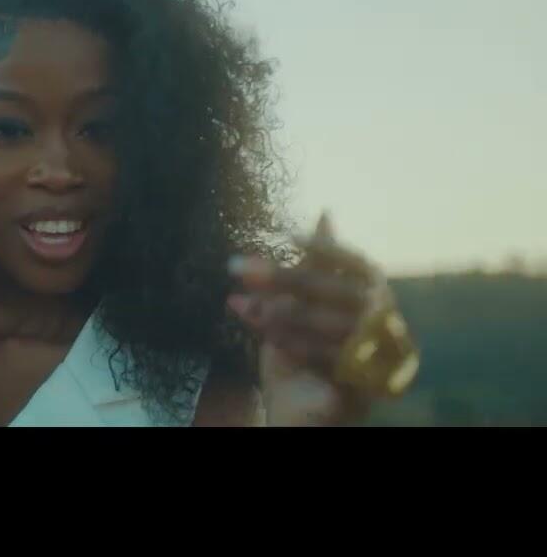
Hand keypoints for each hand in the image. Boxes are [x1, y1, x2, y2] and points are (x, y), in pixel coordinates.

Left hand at [226, 213, 412, 425]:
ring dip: (284, 314)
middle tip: (239, 266)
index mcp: (373, 298)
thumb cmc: (299, 355)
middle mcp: (387, 323)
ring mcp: (381, 355)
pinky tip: (270, 340)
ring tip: (246, 306)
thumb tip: (326, 214)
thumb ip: (310, 268)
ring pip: (331, 323)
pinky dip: (298, 346)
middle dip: (284, 278)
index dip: (325, 249)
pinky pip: (332, 357)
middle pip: (336, 291)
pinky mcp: (370, 384)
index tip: (286, 235)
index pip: (357, 264)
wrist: (297, 413)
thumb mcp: (298, 307)